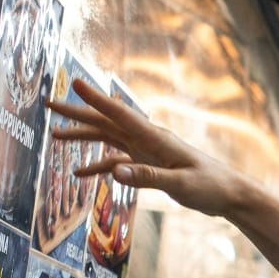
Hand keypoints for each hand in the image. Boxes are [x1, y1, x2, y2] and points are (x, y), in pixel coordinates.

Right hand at [48, 78, 255, 219]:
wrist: (229, 194)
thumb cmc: (210, 186)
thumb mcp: (180, 185)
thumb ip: (148, 178)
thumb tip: (115, 172)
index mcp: (155, 138)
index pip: (119, 114)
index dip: (96, 99)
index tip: (74, 83)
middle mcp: (147, 139)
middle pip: (106, 121)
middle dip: (77, 112)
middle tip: (49, 104)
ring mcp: (146, 151)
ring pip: (107, 138)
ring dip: (82, 136)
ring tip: (55, 136)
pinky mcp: (148, 165)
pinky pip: (116, 162)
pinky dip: (97, 165)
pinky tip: (79, 174)